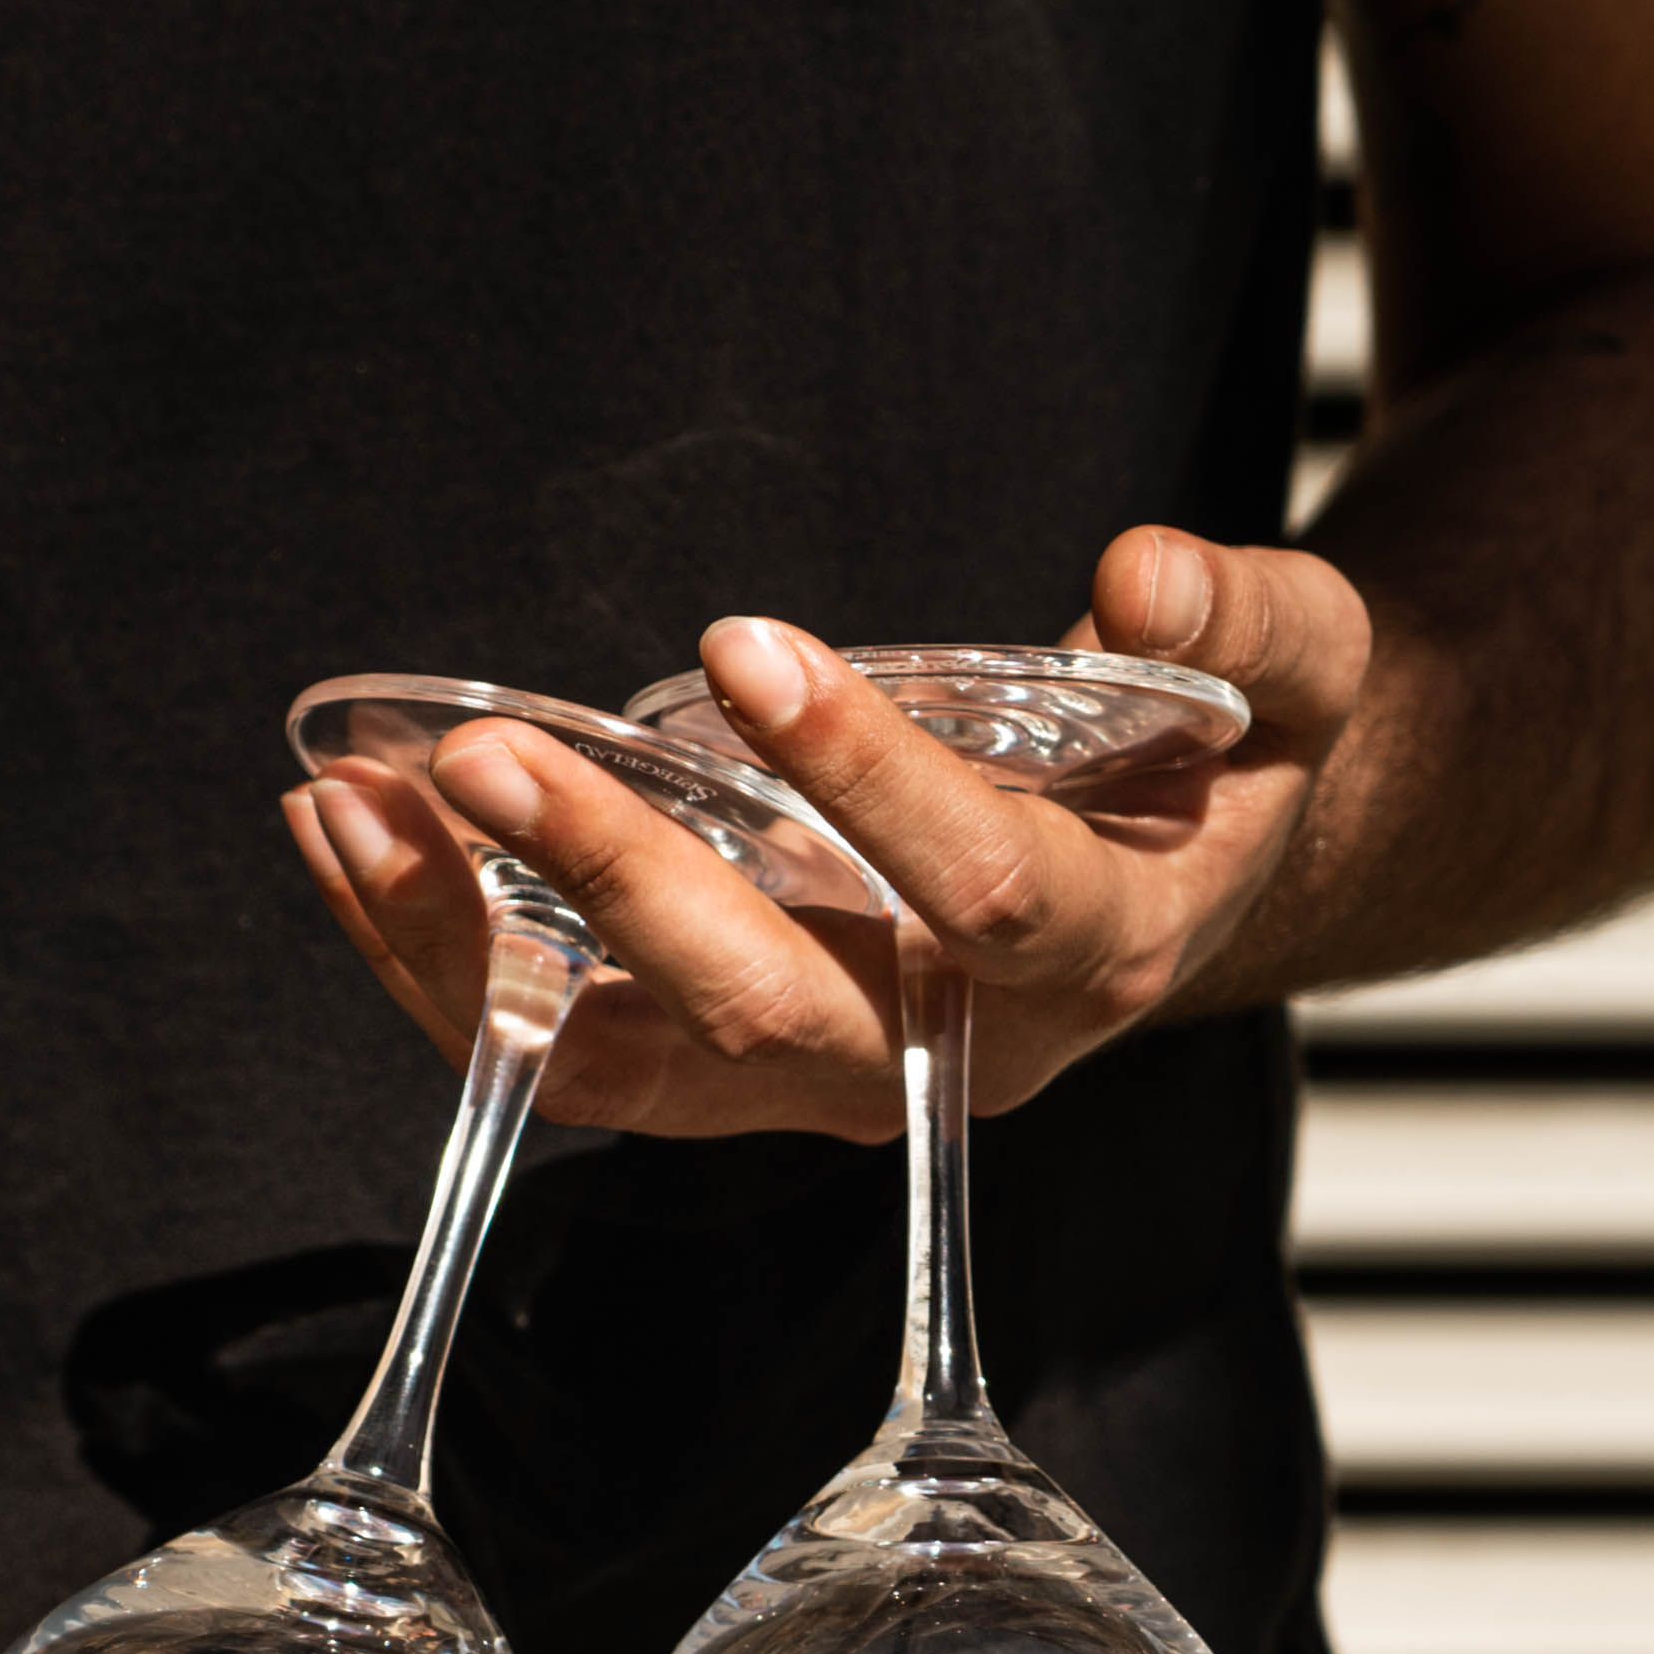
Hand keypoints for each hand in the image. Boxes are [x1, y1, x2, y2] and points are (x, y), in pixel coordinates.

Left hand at [288, 530, 1368, 1139]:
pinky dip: (435, 952)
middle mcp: (945, 1056)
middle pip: (769, 1009)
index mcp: (1099, 955)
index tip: (747, 644)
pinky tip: (348, 829)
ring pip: (624, 1064)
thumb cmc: (1229, 751)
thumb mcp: (1306, 670)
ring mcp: (815, 1077)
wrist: (1188, 864)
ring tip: (358, 802)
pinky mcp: (714, 1066)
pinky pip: (553, 1046)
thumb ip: (1248, 624)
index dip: (869, 782)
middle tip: (487, 754)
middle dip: (617, 885)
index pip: (983, 898)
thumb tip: (1145, 576)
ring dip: (471, 943)